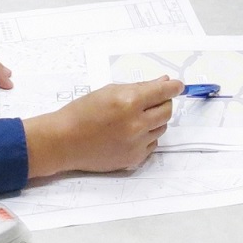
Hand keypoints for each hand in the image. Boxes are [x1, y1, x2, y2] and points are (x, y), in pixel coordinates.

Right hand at [22, 77, 180, 176]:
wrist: (64, 141)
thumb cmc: (81, 113)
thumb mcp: (108, 91)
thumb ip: (138, 87)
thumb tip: (162, 83)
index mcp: (129, 102)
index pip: (163, 92)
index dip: (174, 88)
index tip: (178, 86)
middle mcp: (136, 124)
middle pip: (167, 111)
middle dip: (163, 103)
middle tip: (151, 101)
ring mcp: (136, 144)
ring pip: (161, 128)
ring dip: (154, 120)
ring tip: (133, 118)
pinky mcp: (134, 159)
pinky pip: (152, 144)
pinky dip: (146, 136)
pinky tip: (129, 133)